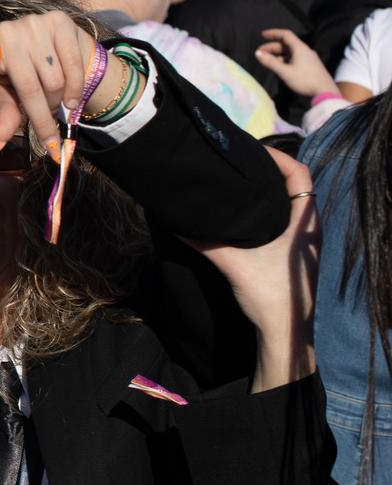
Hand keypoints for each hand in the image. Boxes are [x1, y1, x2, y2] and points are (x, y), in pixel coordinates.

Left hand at [0, 10, 96, 154]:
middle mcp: (7, 31)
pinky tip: (72, 99)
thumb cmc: (23, 75)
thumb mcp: (9, 93)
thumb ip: (5, 113)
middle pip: (29, 86)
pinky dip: (76, 89)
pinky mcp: (59, 20)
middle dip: (42, 116)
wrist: (54, 49)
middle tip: (48, 132)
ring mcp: (34, 23)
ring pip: (54, 80)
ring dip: (59, 102)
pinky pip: (73, 64)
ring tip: (58, 105)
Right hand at [185, 147, 317, 389]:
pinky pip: (285, 223)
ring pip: (290, 206)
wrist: (287, 333)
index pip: (300, 175)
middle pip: (295, 187)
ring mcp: (304, 244)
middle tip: (238, 166)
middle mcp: (309, 229)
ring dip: (268, 195)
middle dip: (269, 173)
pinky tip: (244, 220)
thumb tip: (174, 221)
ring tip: (238, 188)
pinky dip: (267, 214)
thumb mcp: (233, 264)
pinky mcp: (295, 257)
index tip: (251, 151)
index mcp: (304, 222)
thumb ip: (204, 240)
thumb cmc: (271, 295)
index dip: (279, 158)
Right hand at [253, 27, 337, 99]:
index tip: (262, 35)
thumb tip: (257, 53)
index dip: (273, 33)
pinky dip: (285, 59)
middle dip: (272, 47)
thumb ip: (270, 62)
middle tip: (260, 52)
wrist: (325, 91)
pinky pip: (295, 58)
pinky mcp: (310, 65)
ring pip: (291, 52)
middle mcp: (305, 50)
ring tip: (268, 60)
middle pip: (287, 44)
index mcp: (300, 48)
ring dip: (278, 54)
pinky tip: (280, 66)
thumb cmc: (304, 80)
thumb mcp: (285, 72)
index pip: (286, 35)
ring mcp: (308, 57)